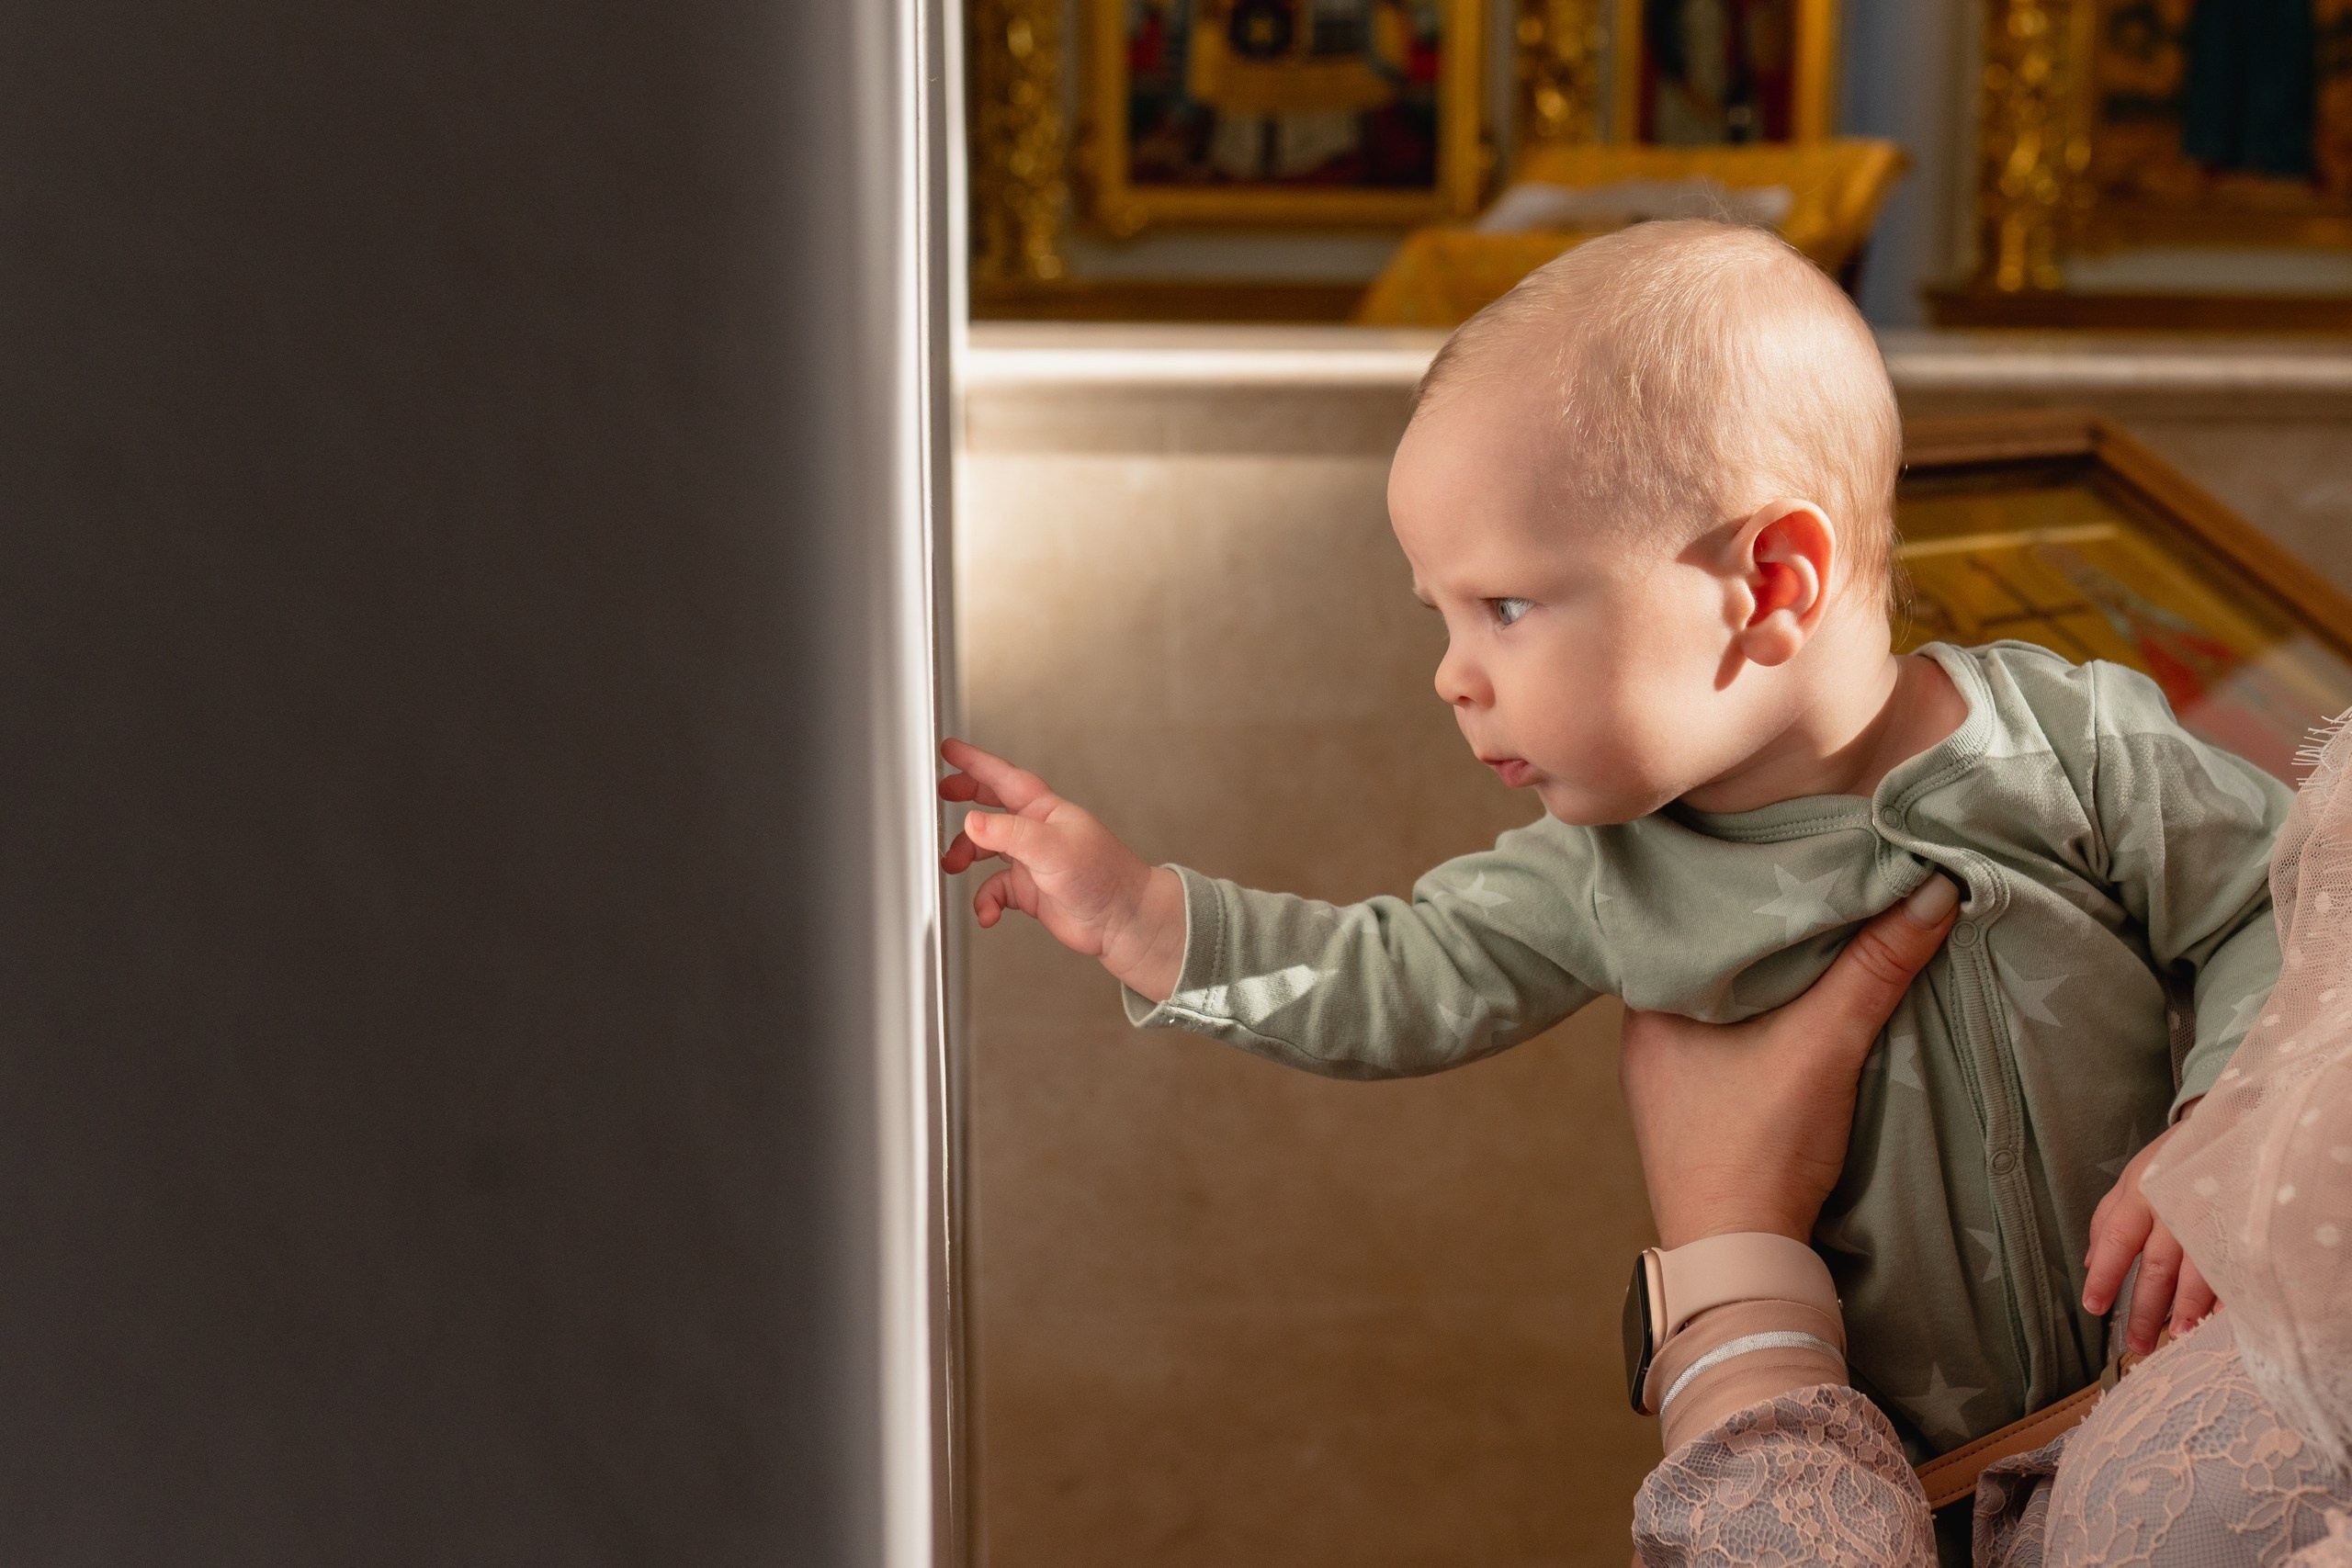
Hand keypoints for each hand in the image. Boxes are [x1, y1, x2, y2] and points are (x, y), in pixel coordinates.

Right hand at [938, 738, 1186, 1000]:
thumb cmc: (1104, 876)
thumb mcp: (1051, 848)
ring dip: (965, 856)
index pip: (1003, 777)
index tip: (950, 750)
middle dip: (964, 800)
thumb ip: (1008, 833)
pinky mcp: (1029, 890)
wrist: (1123, 920)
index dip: (975, 762)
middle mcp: (1035, 832)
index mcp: (1043, 809)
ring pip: (985, 850)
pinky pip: (994, 890)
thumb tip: (972, 822)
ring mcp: (1031, 861)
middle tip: (942, 798)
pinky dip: (985, 900)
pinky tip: (987, 911)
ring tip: (953, 864)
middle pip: (990, 806)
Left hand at [1619, 876, 1958, 1247]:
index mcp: (1648, 1002)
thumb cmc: (1761, 1148)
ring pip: (1726, 999)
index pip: (1697, 917)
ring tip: (1824, 930)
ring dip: (1771, 978)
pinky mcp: (1693, 1110)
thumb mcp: (1826, 1043)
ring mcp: (1664, 1075)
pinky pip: (1729, 1038)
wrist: (1741, 1258)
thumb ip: (1876, 966)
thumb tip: (1933, 888)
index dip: (1749, 886)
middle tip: (1822, 883)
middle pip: (1715, 956)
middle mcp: (1645, 1032)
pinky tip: (1805, 1005)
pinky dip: (1767, 1019)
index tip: (1794, 853)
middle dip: (1768, 929)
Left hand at [2083, 1116, 2216, 1353]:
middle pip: (2156, 1267)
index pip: (2116, 1241)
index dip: (2105, 1278)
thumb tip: (2090, 1264)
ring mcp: (2212, 1215)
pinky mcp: (2244, 1221)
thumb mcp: (2133, 1178)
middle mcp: (2173, 1207)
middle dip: (2147, 1310)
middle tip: (2139, 1344)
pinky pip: (2236, 1263)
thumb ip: (2108, 1220)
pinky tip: (2225, 1316)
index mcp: (2140, 1195)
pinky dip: (2230, 1292)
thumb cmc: (2175, 1159)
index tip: (2096, 1309)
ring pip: (2198, 1270)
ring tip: (2180, 1335)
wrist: (2232, 1124)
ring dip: (2188, 1308)